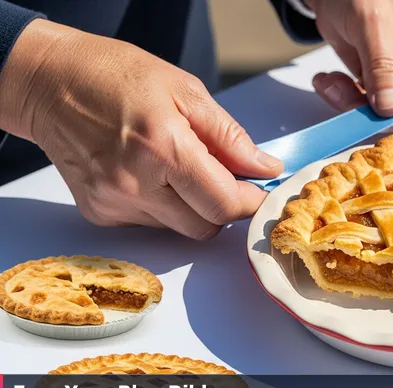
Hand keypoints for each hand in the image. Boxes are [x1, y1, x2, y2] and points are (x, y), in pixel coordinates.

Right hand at [0, 19, 282, 239]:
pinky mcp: (100, 212)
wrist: (50, 83)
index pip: (226, 204)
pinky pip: (151, 222)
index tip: (261, 190)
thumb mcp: (187, 91)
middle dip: (225, 206)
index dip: (252, 202)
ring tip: (178, 165)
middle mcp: (137, 185)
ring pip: (180, 228)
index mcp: (165, 149)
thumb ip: (230, 137)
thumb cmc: (117, 77)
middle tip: (224, 177)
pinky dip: (163, 204)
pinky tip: (150, 173)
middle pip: (206, 226)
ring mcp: (115, 203)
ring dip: (193, 206)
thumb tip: (265, 167)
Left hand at [307, 0, 392, 116]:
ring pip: (390, 114)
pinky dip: (345, 100)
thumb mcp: (371, 23)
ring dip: (353, 105)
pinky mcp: (384, 84)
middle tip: (340, 92)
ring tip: (328, 83)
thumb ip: (383, 66)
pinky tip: (328, 82)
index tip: (382, 110)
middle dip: (376, 109)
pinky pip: (370, 107)